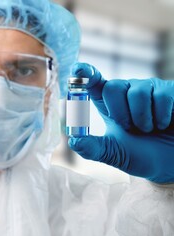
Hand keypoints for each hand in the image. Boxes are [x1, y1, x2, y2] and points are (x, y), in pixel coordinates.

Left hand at [68, 63, 173, 183]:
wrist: (169, 162)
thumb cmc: (140, 155)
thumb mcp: (112, 153)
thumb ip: (92, 148)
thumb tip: (74, 140)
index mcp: (108, 103)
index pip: (93, 81)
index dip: (85, 73)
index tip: (77, 70)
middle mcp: (127, 91)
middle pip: (112, 87)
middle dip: (119, 113)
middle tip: (129, 128)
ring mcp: (149, 89)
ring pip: (138, 93)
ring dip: (142, 119)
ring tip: (148, 129)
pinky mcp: (170, 91)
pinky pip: (162, 96)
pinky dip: (161, 117)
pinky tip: (163, 124)